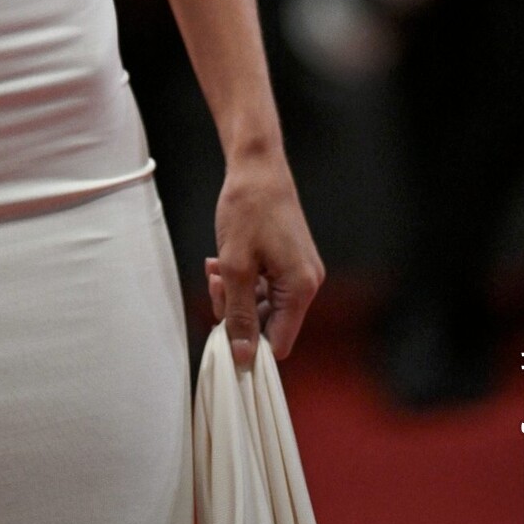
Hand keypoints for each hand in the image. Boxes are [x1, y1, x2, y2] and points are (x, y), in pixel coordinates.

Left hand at [207, 148, 324, 368]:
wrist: (257, 165)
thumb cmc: (247, 208)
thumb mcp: (236, 265)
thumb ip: (239, 314)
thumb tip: (243, 358)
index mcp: (301, 289)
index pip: (278, 344)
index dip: (248, 344)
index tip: (220, 330)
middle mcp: (307, 283)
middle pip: (269, 323)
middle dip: (236, 309)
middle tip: (216, 283)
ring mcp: (300, 270)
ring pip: (263, 303)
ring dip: (235, 291)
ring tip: (216, 266)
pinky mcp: (290, 260)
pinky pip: (265, 284)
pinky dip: (243, 277)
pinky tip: (222, 260)